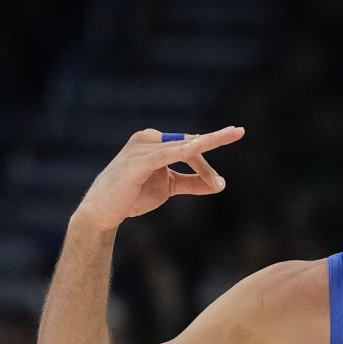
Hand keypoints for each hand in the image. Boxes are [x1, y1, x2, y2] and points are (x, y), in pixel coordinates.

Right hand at [75, 126, 244, 231]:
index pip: (190, 147)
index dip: (206, 164)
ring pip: (181, 149)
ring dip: (202, 163)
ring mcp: (142, 148)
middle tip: (239, 132)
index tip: (220, 183)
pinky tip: (197, 146)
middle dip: (211, 154)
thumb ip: (193, 182)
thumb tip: (220, 184)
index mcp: (157, 142)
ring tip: (222, 160)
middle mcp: (149, 139)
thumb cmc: (134, 195)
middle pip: (189, 145)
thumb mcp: (169, 186)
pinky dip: (181, 151)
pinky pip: (164, 154)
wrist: (103, 212)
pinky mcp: (136, 161)